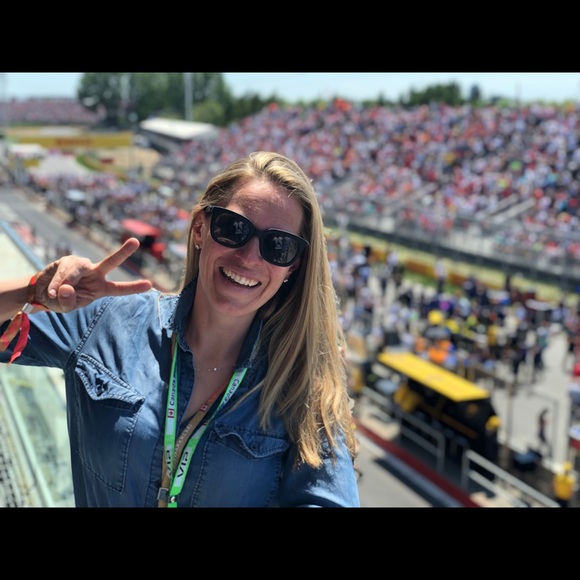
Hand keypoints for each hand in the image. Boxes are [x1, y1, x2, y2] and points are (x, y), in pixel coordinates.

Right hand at [36, 238, 152, 312]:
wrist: (44, 292)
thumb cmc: (61, 300)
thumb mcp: (66, 307)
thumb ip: (69, 301)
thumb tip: (67, 288)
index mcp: (101, 288)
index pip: (119, 289)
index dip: (133, 287)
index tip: (149, 284)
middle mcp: (95, 274)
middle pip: (110, 262)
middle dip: (123, 252)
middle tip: (135, 242)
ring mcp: (82, 266)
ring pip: (78, 270)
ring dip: (65, 282)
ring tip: (55, 294)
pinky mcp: (67, 261)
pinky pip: (63, 271)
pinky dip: (56, 283)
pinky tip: (51, 291)